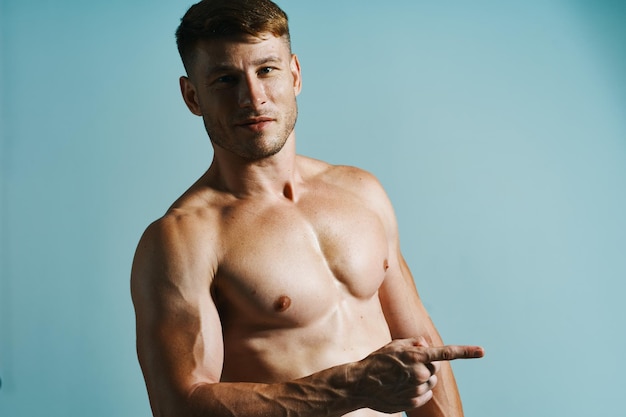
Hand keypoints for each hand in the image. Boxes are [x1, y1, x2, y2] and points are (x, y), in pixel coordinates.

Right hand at [349, 338, 483, 412]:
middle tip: (408, 364)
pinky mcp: (414, 402)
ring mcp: (417, 389)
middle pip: (435, 368)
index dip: (466, 352)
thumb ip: (415, 343)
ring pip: (430, 382)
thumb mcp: (395, 345)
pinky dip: (417, 390)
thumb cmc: (377, 361)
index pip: (446, 353)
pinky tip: (401, 387)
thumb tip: (427, 346)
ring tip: (401, 377)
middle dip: (427, 365)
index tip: (482, 351)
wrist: (361, 384)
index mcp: (417, 356)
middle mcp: (420, 373)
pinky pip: (424, 394)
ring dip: (421, 378)